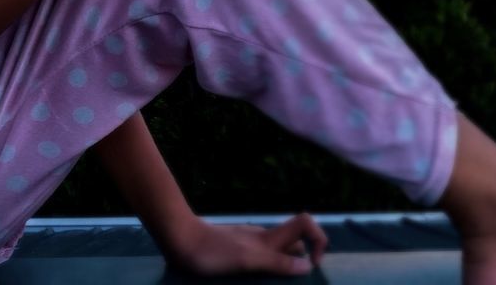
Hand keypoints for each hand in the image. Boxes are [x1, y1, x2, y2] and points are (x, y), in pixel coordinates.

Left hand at [160, 213, 327, 277]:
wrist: (177, 240)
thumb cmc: (211, 251)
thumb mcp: (246, 260)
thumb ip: (276, 262)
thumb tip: (307, 266)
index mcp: (268, 238)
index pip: (305, 223)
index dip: (318, 239)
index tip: (313, 265)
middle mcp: (261, 238)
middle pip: (293, 243)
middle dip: (301, 262)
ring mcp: (246, 244)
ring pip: (274, 254)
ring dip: (280, 271)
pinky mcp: (233, 252)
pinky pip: (257, 260)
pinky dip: (262, 273)